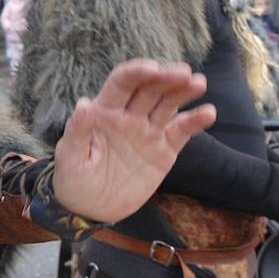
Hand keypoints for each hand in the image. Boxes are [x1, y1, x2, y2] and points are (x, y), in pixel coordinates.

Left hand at [52, 60, 215, 221]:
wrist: (91, 208)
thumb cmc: (73, 178)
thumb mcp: (70, 156)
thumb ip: (78, 130)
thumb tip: (85, 103)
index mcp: (105, 111)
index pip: (122, 84)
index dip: (137, 73)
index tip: (153, 69)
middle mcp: (129, 116)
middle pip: (150, 89)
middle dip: (166, 78)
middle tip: (183, 73)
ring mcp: (148, 131)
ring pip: (168, 105)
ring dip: (183, 92)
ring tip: (198, 82)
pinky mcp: (164, 151)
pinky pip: (181, 132)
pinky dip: (195, 122)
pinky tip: (208, 112)